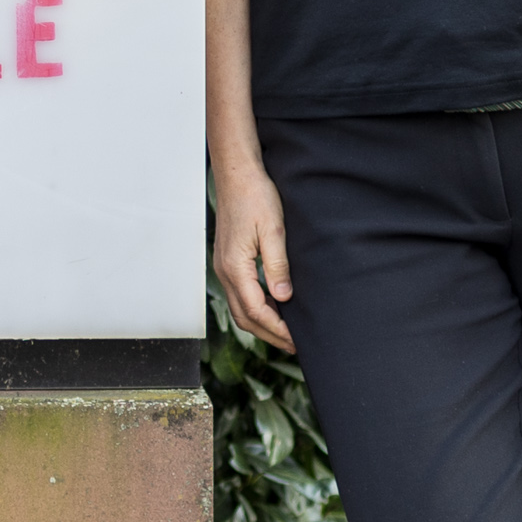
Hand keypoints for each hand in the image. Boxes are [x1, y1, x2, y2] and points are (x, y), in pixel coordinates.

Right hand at [211, 151, 294, 350]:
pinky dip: (256, 308)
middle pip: (244, 317)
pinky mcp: (228, 261)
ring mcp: (223, 267)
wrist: (237, 175)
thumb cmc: (256, 197)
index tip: (297, 340)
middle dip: (269, 334)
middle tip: (294, 345)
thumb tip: (284, 297)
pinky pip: (239, 294)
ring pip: (240, 308)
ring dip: (261, 324)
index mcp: (235, 267)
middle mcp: (224, 271)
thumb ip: (277, 266)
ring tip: (285, 332)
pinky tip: (273, 307)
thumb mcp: (273, 231)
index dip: (277, 329)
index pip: (256, 310)